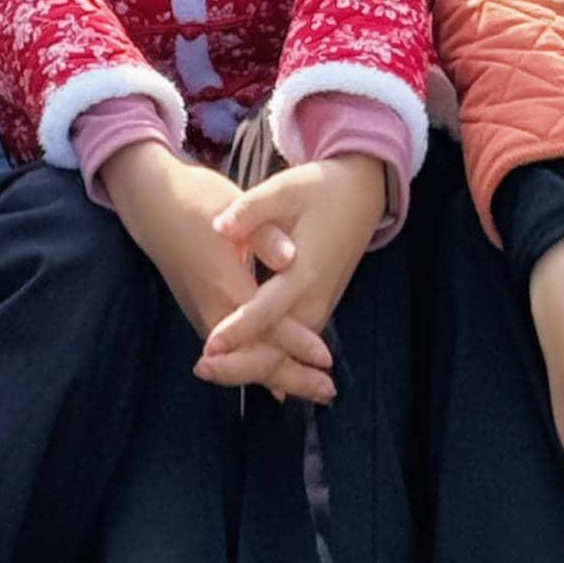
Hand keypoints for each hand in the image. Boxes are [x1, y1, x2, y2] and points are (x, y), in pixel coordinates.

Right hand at [102, 139, 306, 386]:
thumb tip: (291, 257)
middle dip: (291, 376)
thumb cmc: (196, 200)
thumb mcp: (232, 206)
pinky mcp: (200, 312)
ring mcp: (203, 313)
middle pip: (253, 356)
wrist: (151, 204)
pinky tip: (276, 380)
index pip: (265, 323)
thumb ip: (264, 234)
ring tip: (313, 390)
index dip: (296, 342)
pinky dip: (255, 368)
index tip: (326, 358)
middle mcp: (211, 306)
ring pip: (240, 359)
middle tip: (329, 391)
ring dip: (276, 377)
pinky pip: (230, 352)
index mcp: (224, 280)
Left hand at [198, 153, 383, 402]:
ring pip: (285, 351)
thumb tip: (220, 226)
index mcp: (304, 271)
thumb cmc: (320, 190)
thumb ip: (251, 211)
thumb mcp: (285, 190)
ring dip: (251, 366)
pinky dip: (267, 359)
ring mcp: (318, 305)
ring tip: (210, 372)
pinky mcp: (316, 306)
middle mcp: (314, 297)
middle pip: (278, 347)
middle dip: (241, 364)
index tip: (210, 346)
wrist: (362, 196)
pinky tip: (240, 370)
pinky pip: (292, 344)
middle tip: (202, 369)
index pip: (268, 311)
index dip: (239, 331)